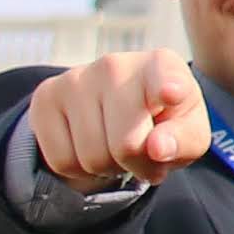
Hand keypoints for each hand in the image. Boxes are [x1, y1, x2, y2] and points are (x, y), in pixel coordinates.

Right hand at [23, 45, 207, 189]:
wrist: (120, 108)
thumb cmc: (164, 121)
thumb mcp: (188, 133)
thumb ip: (182, 140)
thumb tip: (158, 147)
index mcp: (162, 66)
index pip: (164, 78)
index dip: (169, 89)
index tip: (171, 93)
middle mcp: (116, 64)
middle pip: (124, 145)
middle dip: (136, 164)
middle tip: (142, 153)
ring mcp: (75, 77)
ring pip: (90, 158)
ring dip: (108, 167)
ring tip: (116, 146)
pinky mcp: (46, 97)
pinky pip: (61, 161)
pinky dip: (79, 169)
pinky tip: (90, 145)